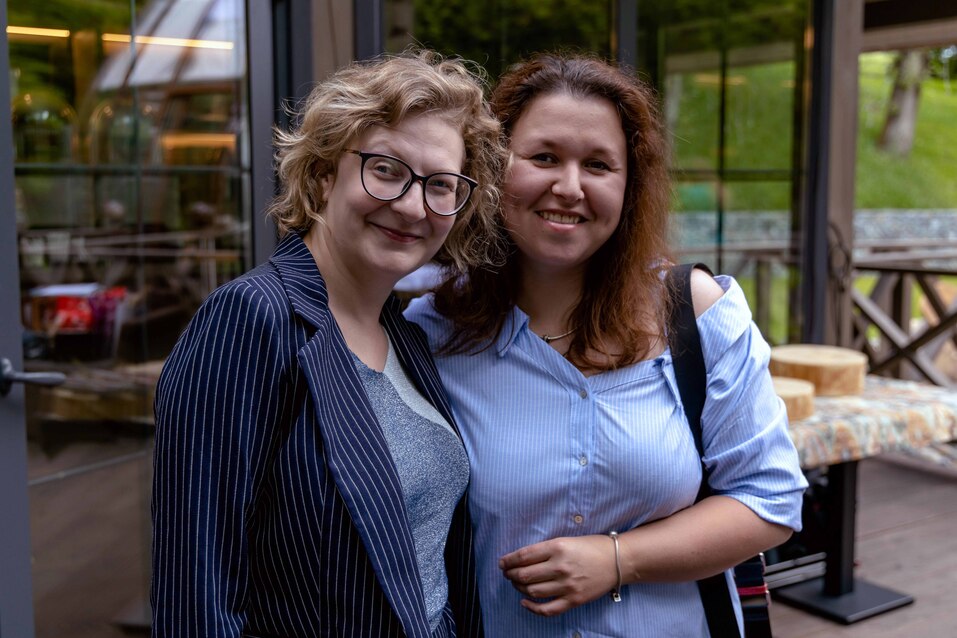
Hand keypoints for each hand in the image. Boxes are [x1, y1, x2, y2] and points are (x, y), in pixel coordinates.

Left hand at [498, 535, 617, 616]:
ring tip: (517, 584)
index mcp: (557, 547)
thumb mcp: (566, 540)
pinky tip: (524, 603)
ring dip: (519, 588)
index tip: (502, 563)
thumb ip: (545, 550)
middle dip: (510, 575)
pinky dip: (532, 608)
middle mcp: (560, 567)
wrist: (618, 560)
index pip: (523, 556)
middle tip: (507, 574)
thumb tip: (521, 559)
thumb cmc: (591, 546)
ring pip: (532, 591)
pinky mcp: (574, 600)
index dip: (508, 560)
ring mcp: (567, 585)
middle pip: (524, 575)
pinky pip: (547, 609)